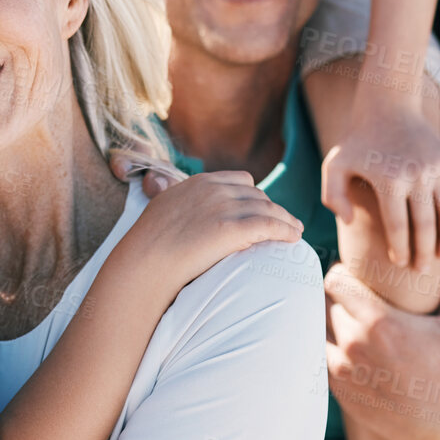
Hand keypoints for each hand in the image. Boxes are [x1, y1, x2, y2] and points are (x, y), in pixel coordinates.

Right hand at [125, 170, 303, 286]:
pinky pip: (270, 225)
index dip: (255, 196)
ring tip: (294, 231)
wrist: (145, 259)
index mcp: (199, 182)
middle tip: (284, 223)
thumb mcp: (163, 210)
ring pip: (268, 209)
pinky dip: (285, 230)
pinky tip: (293, 238)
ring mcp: (225, 207)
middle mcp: (215, 190)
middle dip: (272, 208)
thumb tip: (187, 215)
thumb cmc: (149, 243)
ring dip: (285, 220)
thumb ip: (181, 204)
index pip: (241, 181)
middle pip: (257, 195)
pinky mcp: (233, 228)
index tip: (261, 209)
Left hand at [323, 104, 439, 270]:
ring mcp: (437, 167)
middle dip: (424, 253)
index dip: (399, 250)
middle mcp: (416, 174)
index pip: (397, 226)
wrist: (389, 105)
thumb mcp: (334, 165)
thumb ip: (333, 196)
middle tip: (421, 272)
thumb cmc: (357, 141)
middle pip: (425, 226)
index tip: (399, 264)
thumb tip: (347, 222)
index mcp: (388, 179)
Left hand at [324, 259, 439, 439]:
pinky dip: (325, 344)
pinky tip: (341, 342)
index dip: (341, 274)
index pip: (334, 281)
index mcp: (379, 322)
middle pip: (324, 302)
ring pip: (315, 327)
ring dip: (327, 321)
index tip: (353, 277)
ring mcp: (340, 366)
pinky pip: (316, 352)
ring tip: (345, 319)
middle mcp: (354, 342)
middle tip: (352, 299)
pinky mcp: (335, 386)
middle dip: (337, 298)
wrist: (436, 428)